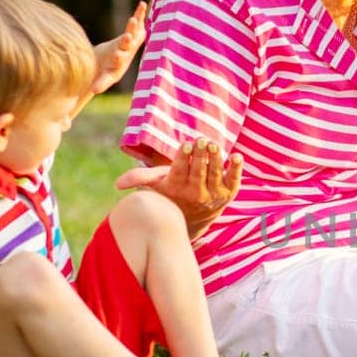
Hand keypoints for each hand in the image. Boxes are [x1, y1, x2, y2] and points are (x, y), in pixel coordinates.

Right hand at [92, 1, 147, 93]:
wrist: (113, 63)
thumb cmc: (105, 71)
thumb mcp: (104, 78)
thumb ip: (101, 84)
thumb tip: (95, 92)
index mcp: (118, 63)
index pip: (118, 61)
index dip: (118, 58)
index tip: (117, 55)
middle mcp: (126, 53)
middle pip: (126, 47)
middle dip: (126, 41)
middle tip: (128, 37)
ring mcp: (129, 43)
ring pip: (131, 34)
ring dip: (132, 27)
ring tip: (133, 20)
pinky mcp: (131, 34)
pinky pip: (136, 23)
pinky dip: (138, 14)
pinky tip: (142, 4)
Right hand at [116, 141, 243, 230]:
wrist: (195, 217)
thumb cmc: (172, 191)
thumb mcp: (155, 184)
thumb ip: (139, 179)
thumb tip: (118, 185)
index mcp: (176, 187)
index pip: (179, 172)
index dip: (183, 158)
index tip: (185, 145)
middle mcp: (195, 192)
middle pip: (198, 172)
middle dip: (200, 156)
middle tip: (201, 140)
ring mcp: (213, 193)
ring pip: (215, 174)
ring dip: (216, 159)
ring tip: (215, 145)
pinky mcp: (229, 192)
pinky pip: (234, 180)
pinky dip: (237, 169)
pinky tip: (238, 157)